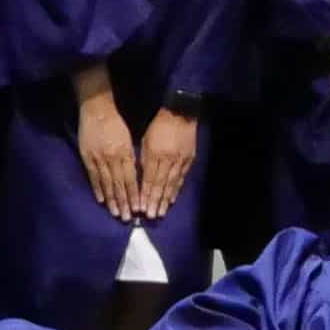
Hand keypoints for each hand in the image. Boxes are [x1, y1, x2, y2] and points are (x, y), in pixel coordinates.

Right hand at [73, 83, 138, 218]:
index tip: (138, 208)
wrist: (96, 109)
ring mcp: (98, 158)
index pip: (130, 178)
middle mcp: (112, 158)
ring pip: (106, 183)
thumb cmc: (115, 123)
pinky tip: (101, 200)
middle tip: (127, 218)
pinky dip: (97, 189)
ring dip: (111, 200)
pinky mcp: (87, 157)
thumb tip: (134, 176)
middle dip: (124, 202)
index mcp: (124, 152)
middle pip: (119, 184)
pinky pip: (93, 177)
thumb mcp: (128, 138)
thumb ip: (130, 157)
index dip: (133, 194)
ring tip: (116, 213)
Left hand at [135, 105, 199, 219]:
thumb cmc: (159, 125)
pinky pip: (181, 178)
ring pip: (172, 184)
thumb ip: (144, 159)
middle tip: (151, 216)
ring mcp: (180, 161)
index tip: (141, 208)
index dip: (145, 195)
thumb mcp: (146, 140)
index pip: (149, 179)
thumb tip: (141, 177)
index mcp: (155, 154)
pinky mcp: (189, 160)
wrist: (182, 113)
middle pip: (160, 185)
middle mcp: (168, 160)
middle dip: (155, 202)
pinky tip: (172, 199)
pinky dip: (176, 190)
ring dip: (166, 200)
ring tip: (161, 213)